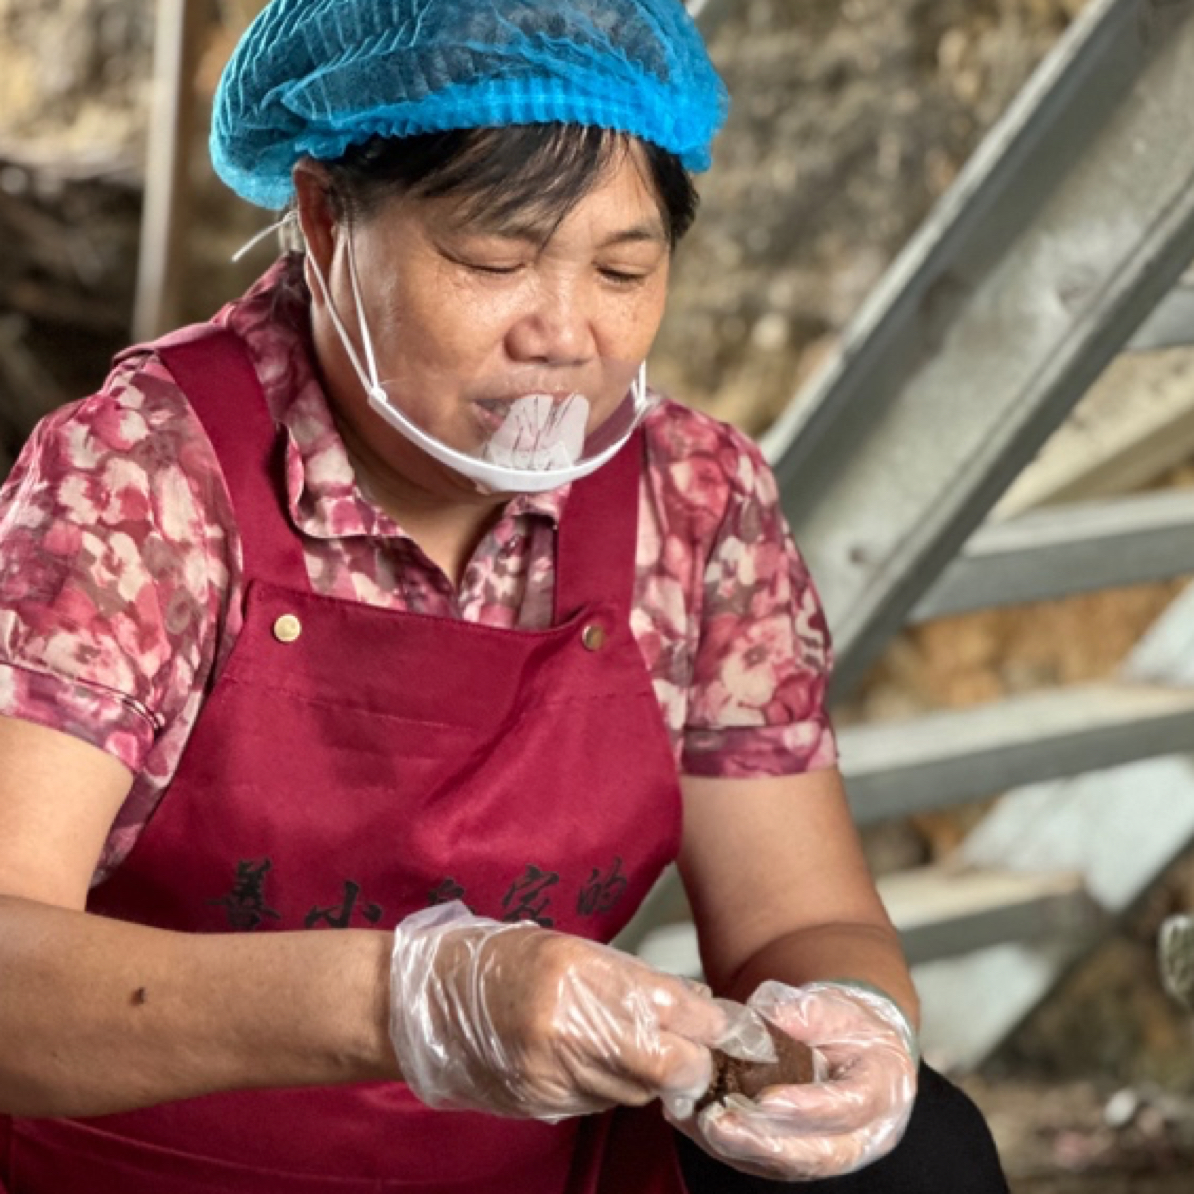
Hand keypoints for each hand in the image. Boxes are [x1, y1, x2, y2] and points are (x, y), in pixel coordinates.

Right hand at [387, 902, 745, 1120]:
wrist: (426, 1001)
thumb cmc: (502, 960)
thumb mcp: (571, 948)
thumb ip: (633, 979)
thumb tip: (696, 1004)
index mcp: (579, 970)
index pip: (673, 1010)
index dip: (712, 1026)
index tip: (732, 1030)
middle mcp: (568, 1025)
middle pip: (665, 1065)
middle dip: (690, 1063)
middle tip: (696, 1051)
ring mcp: (552, 1071)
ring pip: (636, 1090)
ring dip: (648, 1075)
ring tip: (629, 1046)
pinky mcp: (540, 1103)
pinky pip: (599, 1102)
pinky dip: (608, 1086)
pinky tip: (590, 1060)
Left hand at [668, 980, 917, 1179]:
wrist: (853, 1050)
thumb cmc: (848, 1029)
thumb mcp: (836, 1006)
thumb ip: (808, 1013)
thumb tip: (769, 1018)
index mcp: (882, 1090)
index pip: (847, 1107)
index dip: (807, 1108)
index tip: (767, 1099)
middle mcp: (863, 1135)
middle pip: (817, 1153)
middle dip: (764, 1142)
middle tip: (719, 1124)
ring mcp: (833, 1152)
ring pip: (788, 1165)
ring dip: (740, 1150)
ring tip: (701, 1125)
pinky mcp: (801, 1158)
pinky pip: (767, 1164)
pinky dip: (730, 1148)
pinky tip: (697, 1126)